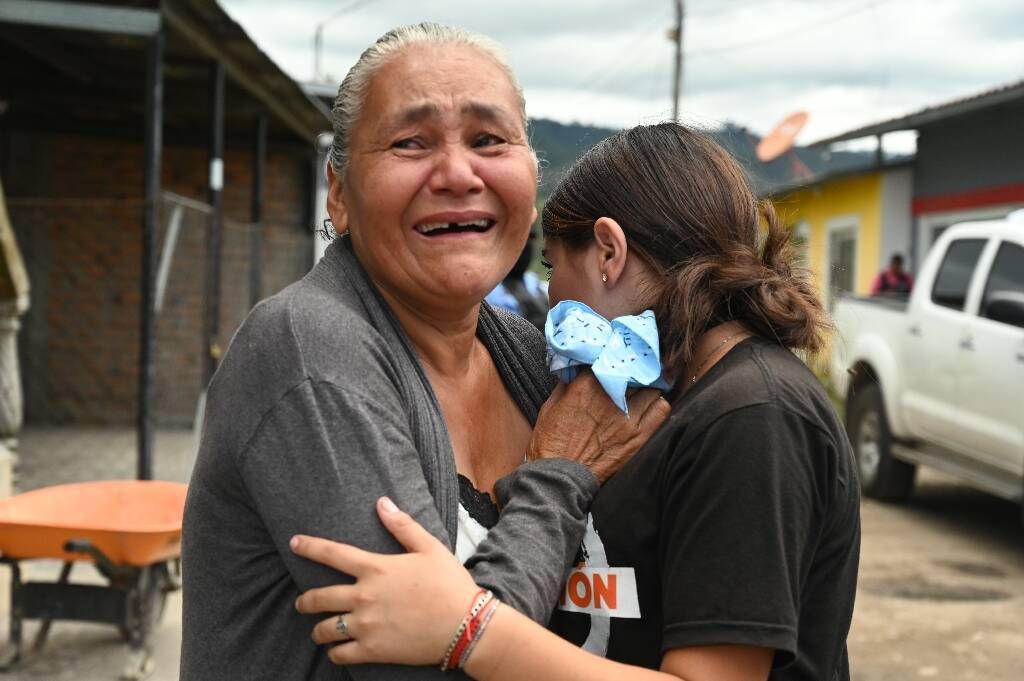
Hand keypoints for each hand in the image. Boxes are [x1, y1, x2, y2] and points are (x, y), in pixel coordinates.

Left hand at [292, 497, 479, 665]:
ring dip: (317, 630)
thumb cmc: (450, 584)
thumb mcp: (429, 547)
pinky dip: (334, 652)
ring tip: (318, 631)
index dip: (309, 547)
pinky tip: (336, 650)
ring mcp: (366, 625)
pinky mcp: (373, 650)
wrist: (466, 626)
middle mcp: (364, 597)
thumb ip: (402, 525)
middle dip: (304, 601)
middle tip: (301, 603)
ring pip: (323, 629)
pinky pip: (339, 654)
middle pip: (318, 597)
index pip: (332, 554)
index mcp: (376, 569)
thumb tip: (382, 502)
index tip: (294, 543)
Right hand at [527, 372, 670, 482]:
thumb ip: (567, 384)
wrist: (559, 478)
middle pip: (633, 370)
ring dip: (647, 387)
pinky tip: (649, 407)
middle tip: (628, 374)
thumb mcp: (550, 406)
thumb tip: (578, 370)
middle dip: (630, 371)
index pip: (608, 358)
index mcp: (586, 385)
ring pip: (652, 387)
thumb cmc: (551, 443)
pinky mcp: (639, 436)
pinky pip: (661, 410)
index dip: (610, 359)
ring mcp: (628, 417)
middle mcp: (610, 397)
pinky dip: (657, 405)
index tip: (610, 361)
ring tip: (640, 392)